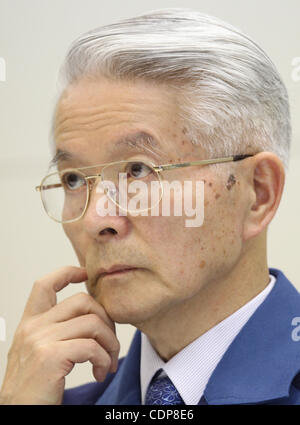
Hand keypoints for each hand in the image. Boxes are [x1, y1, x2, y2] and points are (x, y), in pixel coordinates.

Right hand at [0, 266, 119, 404]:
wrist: (18, 415)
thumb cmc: (33, 388)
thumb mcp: (38, 352)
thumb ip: (56, 332)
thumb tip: (90, 317)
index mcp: (29, 324)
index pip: (45, 284)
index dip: (67, 272)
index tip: (85, 274)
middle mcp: (33, 328)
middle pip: (82, 300)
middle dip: (106, 319)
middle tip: (110, 343)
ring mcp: (40, 341)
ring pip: (93, 322)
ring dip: (110, 343)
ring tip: (108, 362)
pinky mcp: (50, 357)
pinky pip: (92, 347)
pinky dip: (104, 359)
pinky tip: (101, 372)